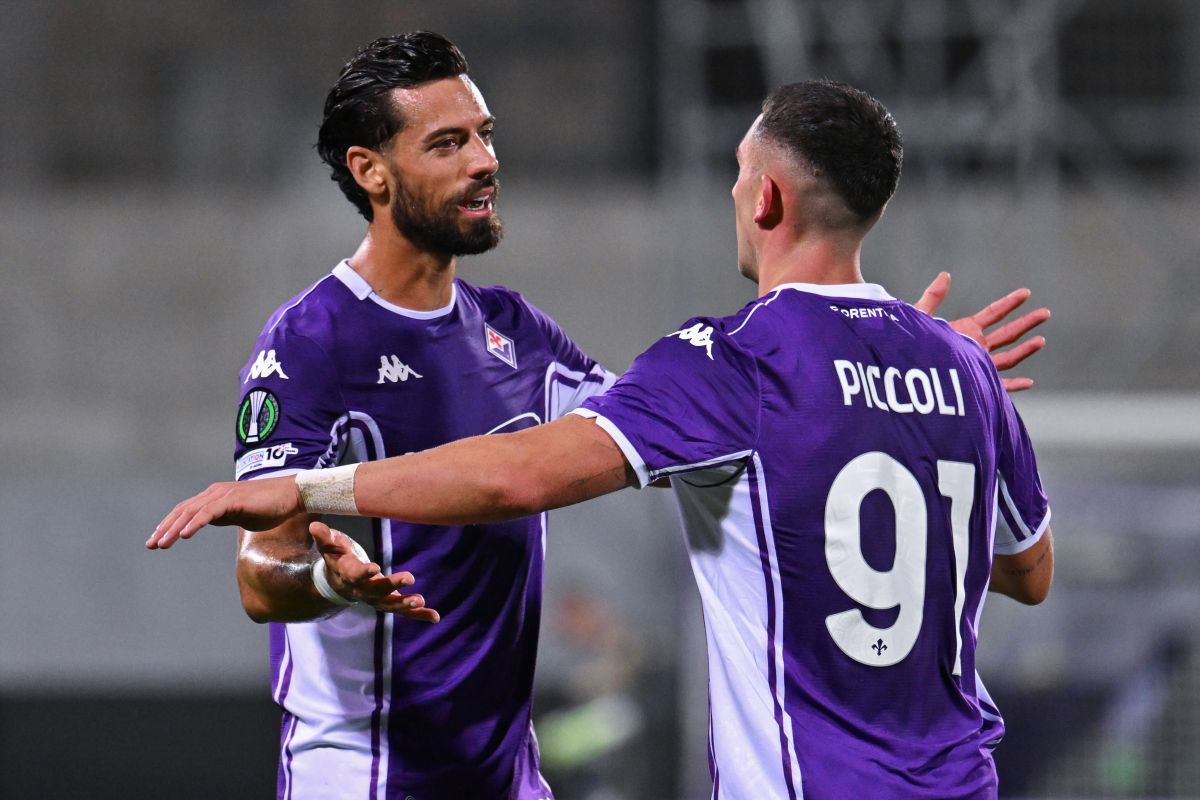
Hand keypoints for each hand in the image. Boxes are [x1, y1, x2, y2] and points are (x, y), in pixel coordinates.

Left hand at [147, 475, 303, 549]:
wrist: (292, 496)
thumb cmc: (271, 506)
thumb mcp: (241, 515)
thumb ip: (224, 517)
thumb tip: (208, 522)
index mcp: (216, 497)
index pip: (186, 511)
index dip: (170, 525)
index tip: (158, 540)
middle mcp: (215, 493)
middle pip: (183, 511)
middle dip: (165, 528)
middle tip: (151, 545)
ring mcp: (223, 495)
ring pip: (191, 512)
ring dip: (174, 529)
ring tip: (162, 543)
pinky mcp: (233, 499)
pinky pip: (209, 512)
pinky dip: (195, 523)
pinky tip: (185, 535)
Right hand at [310, 522, 439, 622]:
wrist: (337, 583)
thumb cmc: (337, 558)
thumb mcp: (330, 547)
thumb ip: (325, 538)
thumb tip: (315, 525)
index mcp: (348, 574)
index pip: (355, 574)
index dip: (364, 572)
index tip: (375, 568)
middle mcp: (362, 590)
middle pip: (377, 590)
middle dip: (393, 585)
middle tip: (409, 578)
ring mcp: (375, 599)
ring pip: (391, 605)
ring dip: (406, 604)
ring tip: (420, 601)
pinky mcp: (387, 602)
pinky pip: (403, 611)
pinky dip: (419, 614)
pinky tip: (435, 617)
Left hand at [914, 272, 1049, 391]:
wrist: (906, 373)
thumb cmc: (909, 345)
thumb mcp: (920, 317)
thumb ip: (933, 297)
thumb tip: (945, 275)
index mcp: (966, 329)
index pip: (994, 313)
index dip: (1010, 303)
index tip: (1026, 292)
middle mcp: (976, 347)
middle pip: (1007, 333)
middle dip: (1026, 323)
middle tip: (1045, 313)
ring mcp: (978, 366)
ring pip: (1008, 358)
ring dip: (1024, 349)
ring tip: (1041, 340)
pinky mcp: (975, 385)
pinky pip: (998, 387)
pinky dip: (1014, 385)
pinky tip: (1029, 382)